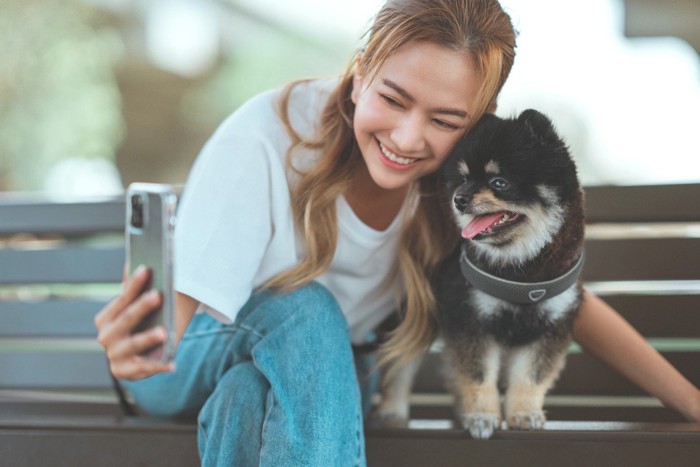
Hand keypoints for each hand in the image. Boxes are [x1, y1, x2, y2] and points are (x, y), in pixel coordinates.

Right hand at [95, 265, 174, 379]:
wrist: (138, 357)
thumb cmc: (141, 327)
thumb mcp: (138, 309)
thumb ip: (134, 291)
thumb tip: (133, 265)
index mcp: (105, 319)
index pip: (122, 299)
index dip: (134, 285)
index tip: (147, 269)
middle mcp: (105, 337)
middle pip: (126, 319)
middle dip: (141, 307)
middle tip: (157, 295)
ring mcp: (114, 355)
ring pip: (133, 344)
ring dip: (147, 338)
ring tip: (164, 332)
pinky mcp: (124, 372)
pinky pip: (144, 368)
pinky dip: (158, 366)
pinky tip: (172, 364)